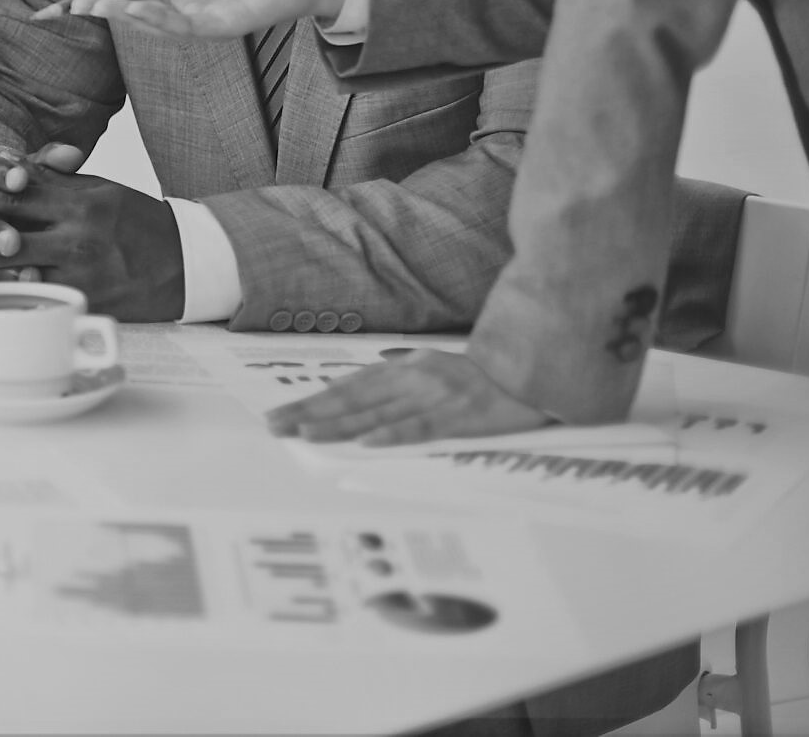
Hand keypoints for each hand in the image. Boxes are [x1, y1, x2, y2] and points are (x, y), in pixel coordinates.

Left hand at [0, 148, 184, 320]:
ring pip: (15, 271)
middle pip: (7, 234)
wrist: (186, 261)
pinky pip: (37, 299)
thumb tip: (16, 167)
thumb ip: (59, 181)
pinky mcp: (87, 301)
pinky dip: (6, 296)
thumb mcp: (102, 189)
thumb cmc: (140, 222)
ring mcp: (81, 271)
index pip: (19, 193)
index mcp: (81, 201)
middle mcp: (78, 235)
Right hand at [63, 0, 346, 38]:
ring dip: (127, 17)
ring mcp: (206, 20)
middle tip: (71, 6)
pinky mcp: (227, 25)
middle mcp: (187, 9)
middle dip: (103, 11)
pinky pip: (187, 26)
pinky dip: (160, 19)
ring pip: (157, 24)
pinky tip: (138, 9)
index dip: (98, 2)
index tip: (64, 3)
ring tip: (99, 6)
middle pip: (136, 15)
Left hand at [265, 349, 553, 445]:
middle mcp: (412, 379)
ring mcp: (435, 396)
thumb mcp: (433, 366)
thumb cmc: (483, 373)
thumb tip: (366, 385)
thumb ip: (400, 376)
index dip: (312, 402)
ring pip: (377, 414)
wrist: (534, 368)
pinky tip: (368, 441)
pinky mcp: (460, 415)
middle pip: (352, 400)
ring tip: (304, 434)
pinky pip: (422, 427)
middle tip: (274, 425)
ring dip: (339, 425)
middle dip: (310, 413)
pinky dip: (394, 434)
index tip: (281, 414)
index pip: (348, 388)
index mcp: (403, 369)